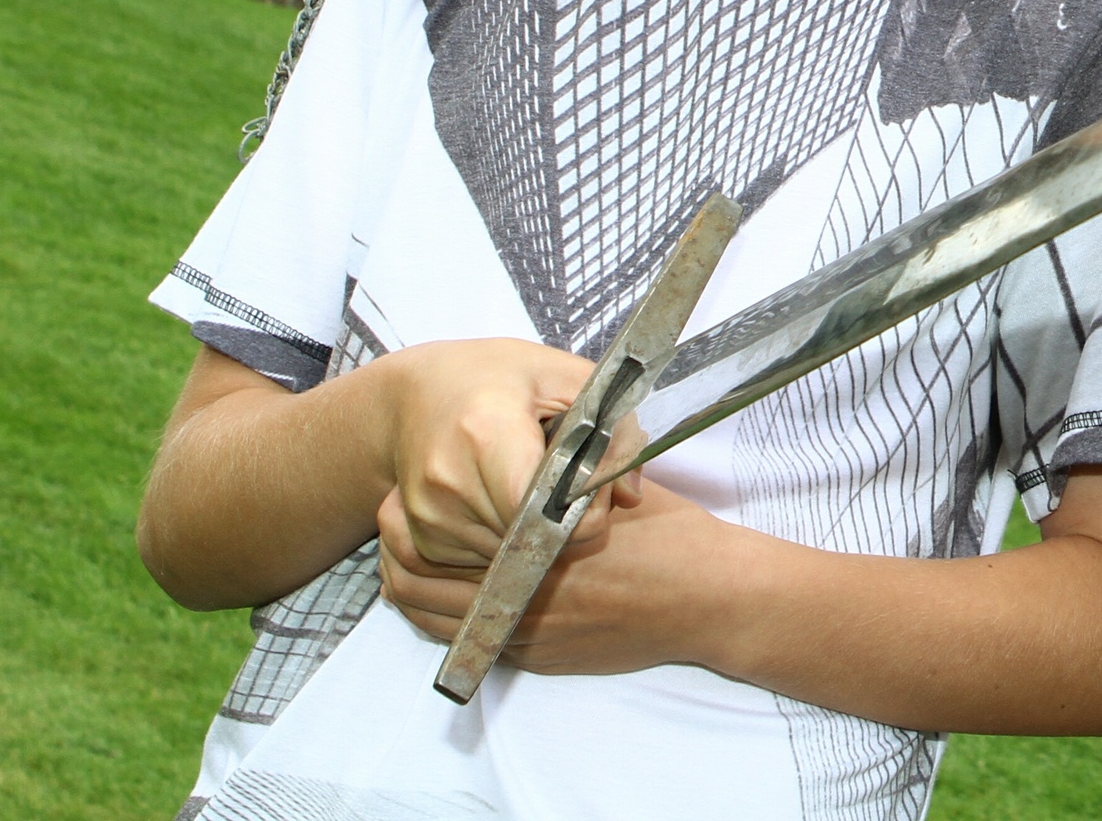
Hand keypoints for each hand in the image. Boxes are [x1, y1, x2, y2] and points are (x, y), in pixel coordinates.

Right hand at [373, 338, 623, 570]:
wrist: (411, 393)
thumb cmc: (495, 379)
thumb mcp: (565, 377)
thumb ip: (614, 429)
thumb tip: (630, 497)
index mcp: (486, 433)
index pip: (544, 509)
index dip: (581, 511)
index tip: (591, 491)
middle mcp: (450, 481)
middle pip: (531, 539)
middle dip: (562, 524)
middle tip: (564, 485)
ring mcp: (429, 515)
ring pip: (509, 559)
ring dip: (532, 536)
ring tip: (527, 486)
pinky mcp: (422, 539)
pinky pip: (480, 564)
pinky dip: (502, 543)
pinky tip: (501, 503)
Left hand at [378, 471, 726, 677]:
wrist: (709, 600)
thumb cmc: (672, 537)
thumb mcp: (615, 487)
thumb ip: (568, 472)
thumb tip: (531, 444)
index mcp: (537, 546)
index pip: (439, 538)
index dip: (407, 519)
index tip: (400, 495)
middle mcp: (522, 596)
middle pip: (417, 584)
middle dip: (394, 551)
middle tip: (392, 522)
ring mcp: (526, 635)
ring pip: (432, 620)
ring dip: (411, 588)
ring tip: (407, 557)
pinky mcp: (537, 657)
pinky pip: (467, 642)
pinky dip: (444, 618)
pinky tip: (452, 590)